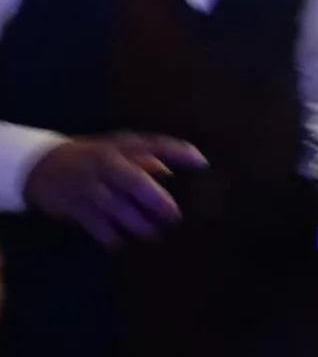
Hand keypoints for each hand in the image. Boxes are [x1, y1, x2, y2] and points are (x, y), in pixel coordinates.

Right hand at [24, 134, 205, 247]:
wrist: (42, 165)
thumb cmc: (92, 156)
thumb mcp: (117, 148)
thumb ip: (145, 156)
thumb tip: (168, 170)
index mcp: (121, 146)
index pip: (156, 145)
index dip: (180, 152)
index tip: (204, 164)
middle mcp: (106, 164)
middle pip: (134, 181)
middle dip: (156, 200)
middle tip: (174, 216)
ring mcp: (89, 186)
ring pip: (116, 207)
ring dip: (136, 223)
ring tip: (153, 234)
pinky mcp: (74, 206)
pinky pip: (95, 225)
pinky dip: (109, 236)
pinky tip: (121, 243)